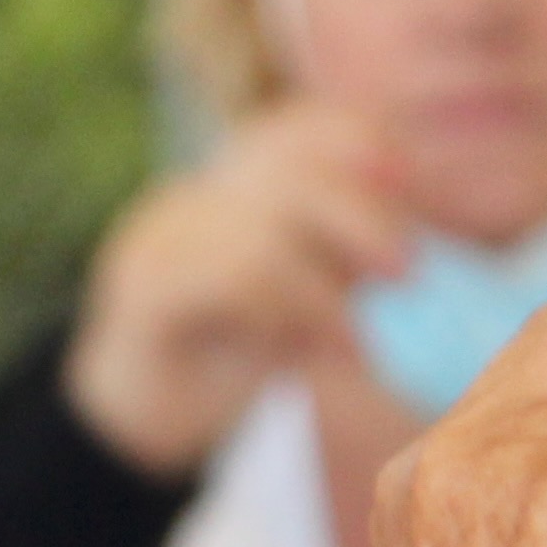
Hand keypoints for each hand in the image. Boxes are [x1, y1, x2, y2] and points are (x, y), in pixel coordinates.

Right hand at [63, 102, 410, 472]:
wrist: (139, 416)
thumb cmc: (230, 356)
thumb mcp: (303, 300)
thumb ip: (344, 263)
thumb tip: (406, 247)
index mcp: (228, 188)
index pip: (299, 131)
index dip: (360, 141)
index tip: (406, 178)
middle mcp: (188, 201)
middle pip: (289, 175)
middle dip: (363, 217)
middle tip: (407, 273)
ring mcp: (157, 242)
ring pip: (263, 236)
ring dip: (326, 293)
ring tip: (355, 343)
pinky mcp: (142, 293)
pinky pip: (228, 283)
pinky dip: (287, 316)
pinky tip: (309, 356)